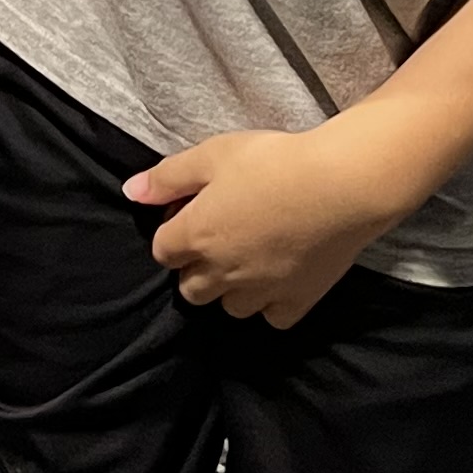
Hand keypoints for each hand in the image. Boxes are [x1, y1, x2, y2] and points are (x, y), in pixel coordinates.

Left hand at [127, 122, 416, 327]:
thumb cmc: (273, 162)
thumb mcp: (212, 154)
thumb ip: (167, 177)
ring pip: (229, 307)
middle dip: (196, 266)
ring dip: (230, 288)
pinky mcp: (296, 302)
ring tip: (250, 256)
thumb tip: (131, 191)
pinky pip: (271, 318)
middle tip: (220, 236)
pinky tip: (279, 277)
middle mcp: (221, 273)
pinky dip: (270, 303)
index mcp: (196, 236)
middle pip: (190, 288)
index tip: (193, 211)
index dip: (173, 230)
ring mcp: (259, 292)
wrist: (341, 185)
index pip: (162, 251)